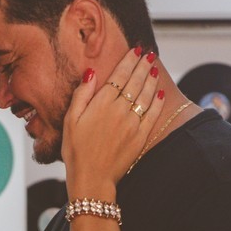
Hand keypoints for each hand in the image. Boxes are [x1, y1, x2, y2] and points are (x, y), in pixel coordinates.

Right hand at [62, 48, 161, 192]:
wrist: (92, 179)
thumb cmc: (76, 152)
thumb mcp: (70, 121)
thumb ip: (81, 95)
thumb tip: (91, 73)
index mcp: (102, 103)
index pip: (120, 75)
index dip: (129, 60)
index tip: (135, 50)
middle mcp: (120, 110)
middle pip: (135, 81)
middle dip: (143, 65)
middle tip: (148, 54)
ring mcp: (132, 123)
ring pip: (146, 95)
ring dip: (151, 79)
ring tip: (154, 67)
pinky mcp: (140, 137)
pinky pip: (152, 115)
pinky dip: (157, 102)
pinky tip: (159, 93)